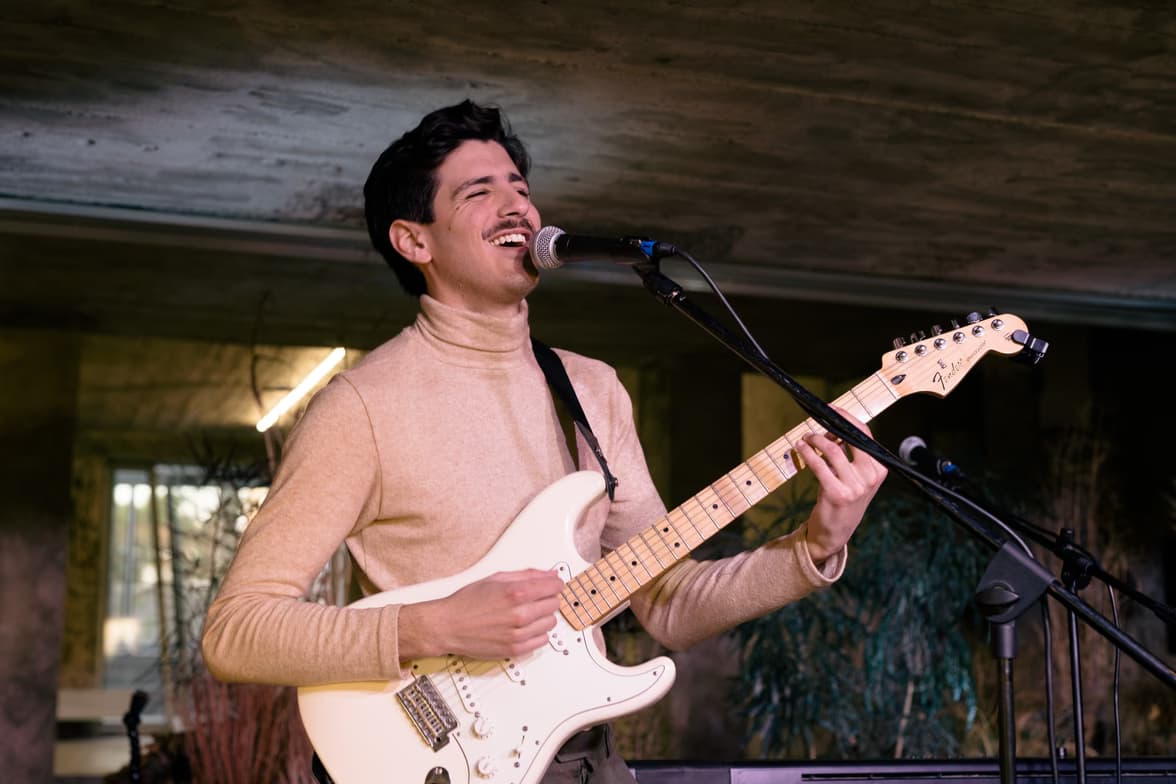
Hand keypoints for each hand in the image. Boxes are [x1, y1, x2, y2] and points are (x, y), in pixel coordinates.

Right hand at [398, 569, 564, 660]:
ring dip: (543, 617)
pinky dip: (537, 633)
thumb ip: (526, 575)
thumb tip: (549, 574)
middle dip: (547, 599)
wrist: (448, 626)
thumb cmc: (467, 602)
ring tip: (527, 614)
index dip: (554, 584)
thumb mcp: (496, 578)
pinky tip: (525, 627)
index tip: (550, 585)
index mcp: (516, 592)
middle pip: (554, 604)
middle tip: (534, 599)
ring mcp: (519, 634)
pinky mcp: (515, 650)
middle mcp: (520, 614)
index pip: (554, 587)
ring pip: (551, 623)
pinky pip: (543, 640)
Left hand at [793, 408, 887, 563]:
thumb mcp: (855, 478)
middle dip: (829, 426)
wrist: (834, 534)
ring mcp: (856, 486)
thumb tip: (833, 428)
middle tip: (814, 427)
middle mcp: (871, 477)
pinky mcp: (837, 493)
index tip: (831, 409)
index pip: (865, 433)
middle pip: (850, 437)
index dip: (846, 418)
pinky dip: (807, 453)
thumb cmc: (843, 501)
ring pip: (832, 449)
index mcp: (879, 469)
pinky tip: (800, 448)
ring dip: (814, 440)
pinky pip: (818, 464)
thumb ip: (850, 455)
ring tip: (805, 440)